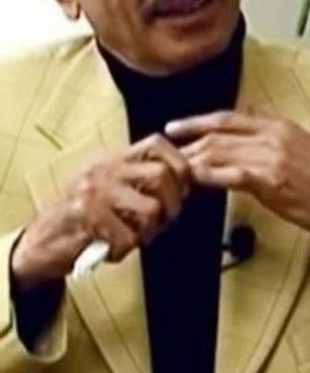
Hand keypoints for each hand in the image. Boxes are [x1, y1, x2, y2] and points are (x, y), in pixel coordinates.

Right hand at [11, 134, 189, 289]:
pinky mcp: (86, 215)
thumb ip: (139, 181)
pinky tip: (112, 249)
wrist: (39, 242)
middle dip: (173, 204)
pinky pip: (128, 236)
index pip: (158, 144)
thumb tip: (185, 182)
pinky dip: (125, 250)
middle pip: (162, 175)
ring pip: (150, 208)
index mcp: (113, 158)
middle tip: (162, 222)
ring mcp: (94, 189)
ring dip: (149, 231)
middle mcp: (104, 167)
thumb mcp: (109, 188)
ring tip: (134, 237)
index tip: (184, 187)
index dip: (180, 164)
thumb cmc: (81, 218)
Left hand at [166, 111, 309, 292]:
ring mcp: (270, 156)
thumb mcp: (302, 144)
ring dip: (191, 160)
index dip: (196, 121)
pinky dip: (207, 176)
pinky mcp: (270, 180)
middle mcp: (270, 135)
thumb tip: (254, 132)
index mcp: (277, 125)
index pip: (227, 117)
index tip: (175, 127)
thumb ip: (276, 136)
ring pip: (218, 151)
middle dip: (186, 142)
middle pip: (216, 133)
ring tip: (171, 168)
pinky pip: (229, 174)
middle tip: (163, 151)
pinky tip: (193, 180)